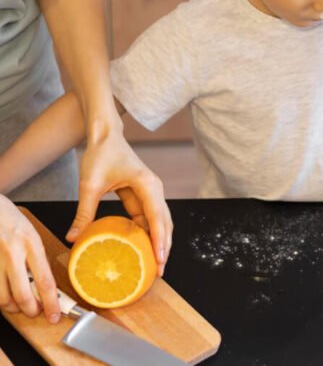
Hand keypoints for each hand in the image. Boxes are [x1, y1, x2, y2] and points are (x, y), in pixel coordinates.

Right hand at [0, 196, 60, 322]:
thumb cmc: (10, 219)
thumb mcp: (31, 233)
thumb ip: (36, 256)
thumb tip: (44, 283)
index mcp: (31, 242)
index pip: (44, 280)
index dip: (51, 302)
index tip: (54, 315)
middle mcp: (13, 252)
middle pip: (23, 294)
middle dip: (31, 310)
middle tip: (35, 312)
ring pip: (4, 298)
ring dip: (13, 307)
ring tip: (19, 305)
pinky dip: (1, 298)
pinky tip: (6, 294)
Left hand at [67, 134, 172, 273]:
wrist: (105, 135)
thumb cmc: (101, 154)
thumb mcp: (90, 184)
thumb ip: (84, 212)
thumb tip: (73, 238)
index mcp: (147, 184)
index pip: (157, 217)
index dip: (159, 240)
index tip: (159, 260)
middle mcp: (154, 188)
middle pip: (165, 222)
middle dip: (164, 246)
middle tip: (159, 272)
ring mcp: (150, 191)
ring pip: (160, 221)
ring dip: (159, 241)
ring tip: (155, 265)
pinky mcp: (143, 195)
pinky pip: (149, 218)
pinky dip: (149, 234)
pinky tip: (143, 249)